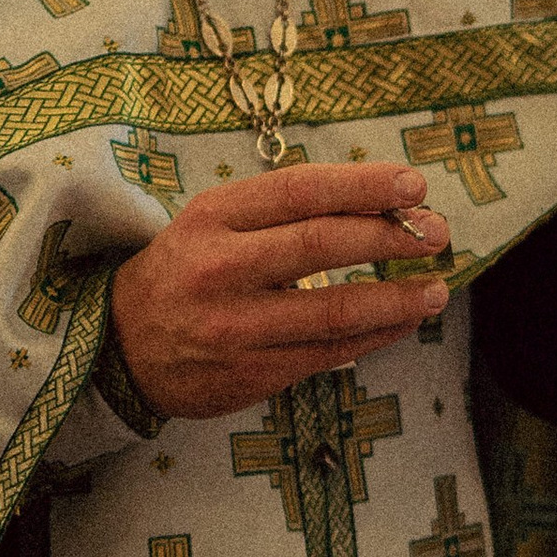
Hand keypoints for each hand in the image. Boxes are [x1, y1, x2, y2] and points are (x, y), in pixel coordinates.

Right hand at [107, 163, 450, 421]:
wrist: (119, 347)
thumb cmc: (186, 270)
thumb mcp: (215, 222)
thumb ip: (283, 211)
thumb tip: (381, 200)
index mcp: (212, 217)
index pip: (300, 190)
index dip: (364, 184)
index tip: (415, 183)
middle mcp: (220, 268)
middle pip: (321, 244)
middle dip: (389, 235)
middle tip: (436, 231)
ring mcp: (234, 326)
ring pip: (333, 310)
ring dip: (397, 299)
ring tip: (437, 290)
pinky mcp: (250, 373)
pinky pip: (328, 353)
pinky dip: (376, 336)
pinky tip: (404, 320)